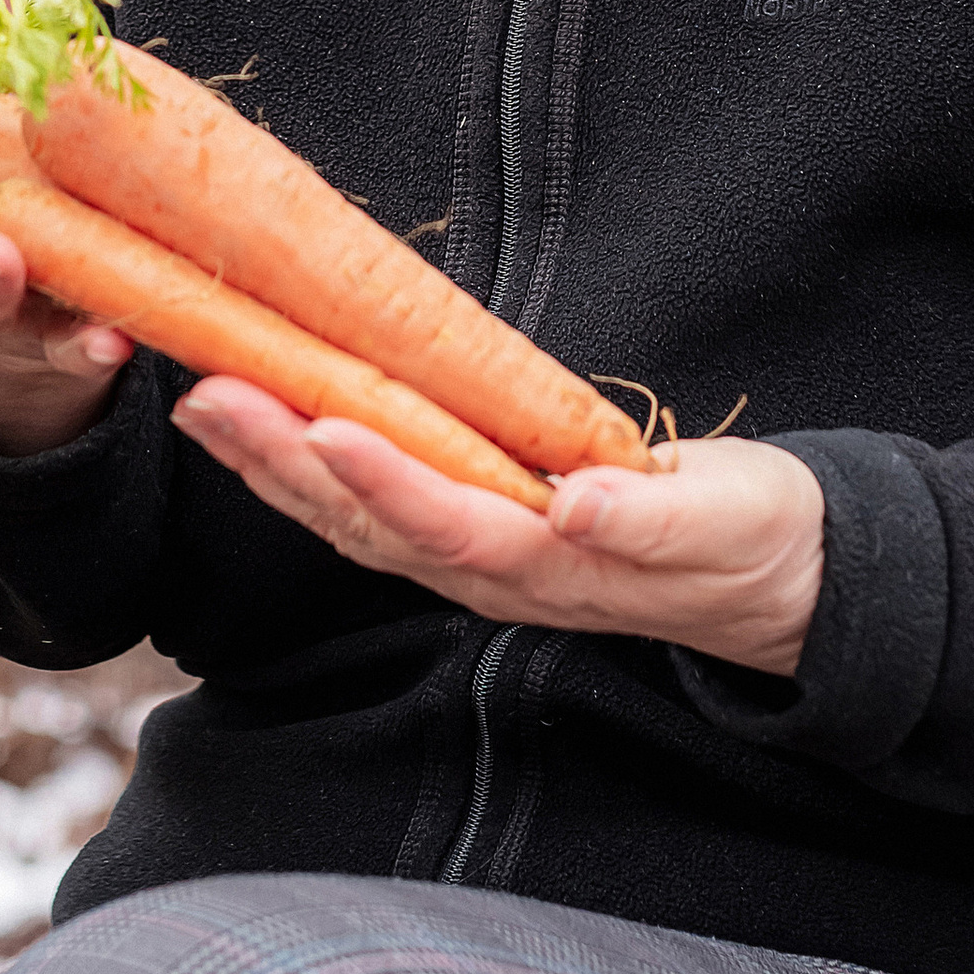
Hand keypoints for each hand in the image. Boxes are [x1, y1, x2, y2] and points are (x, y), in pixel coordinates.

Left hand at [170, 380, 827, 679]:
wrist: (767, 580)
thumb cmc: (750, 539)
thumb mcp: (727, 524)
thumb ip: (652, 521)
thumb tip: (579, 508)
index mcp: (556, 568)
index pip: (451, 526)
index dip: (385, 483)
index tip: (323, 428)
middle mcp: (496, 574)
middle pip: (372, 527)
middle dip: (285, 463)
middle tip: (211, 393)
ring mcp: (477, 560)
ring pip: (354, 522)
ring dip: (275, 464)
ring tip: (205, 398)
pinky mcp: (474, 532)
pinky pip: (373, 506)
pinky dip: (308, 467)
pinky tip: (264, 424)